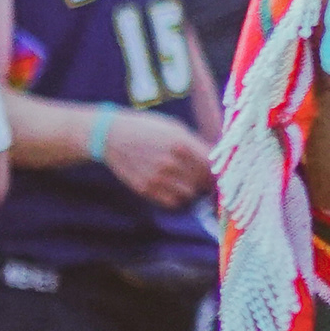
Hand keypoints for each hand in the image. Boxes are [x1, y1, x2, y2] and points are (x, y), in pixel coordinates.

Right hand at [98, 109, 214, 208]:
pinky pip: (172, 202)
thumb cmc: (147, 128)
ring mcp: (156, 177)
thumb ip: (196, 144)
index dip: (218, 170)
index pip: (212, 165)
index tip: (219, 171)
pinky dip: (177, 198)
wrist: (111, 135)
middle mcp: (170, 162)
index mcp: (181, 144)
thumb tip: (218, 159)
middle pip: (203, 181)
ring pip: (190, 194)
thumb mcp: (174, 128)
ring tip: (189, 183)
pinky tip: (175, 189)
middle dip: (206, 180)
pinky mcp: (144, 188)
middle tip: (204, 178)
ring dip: (192, 190)